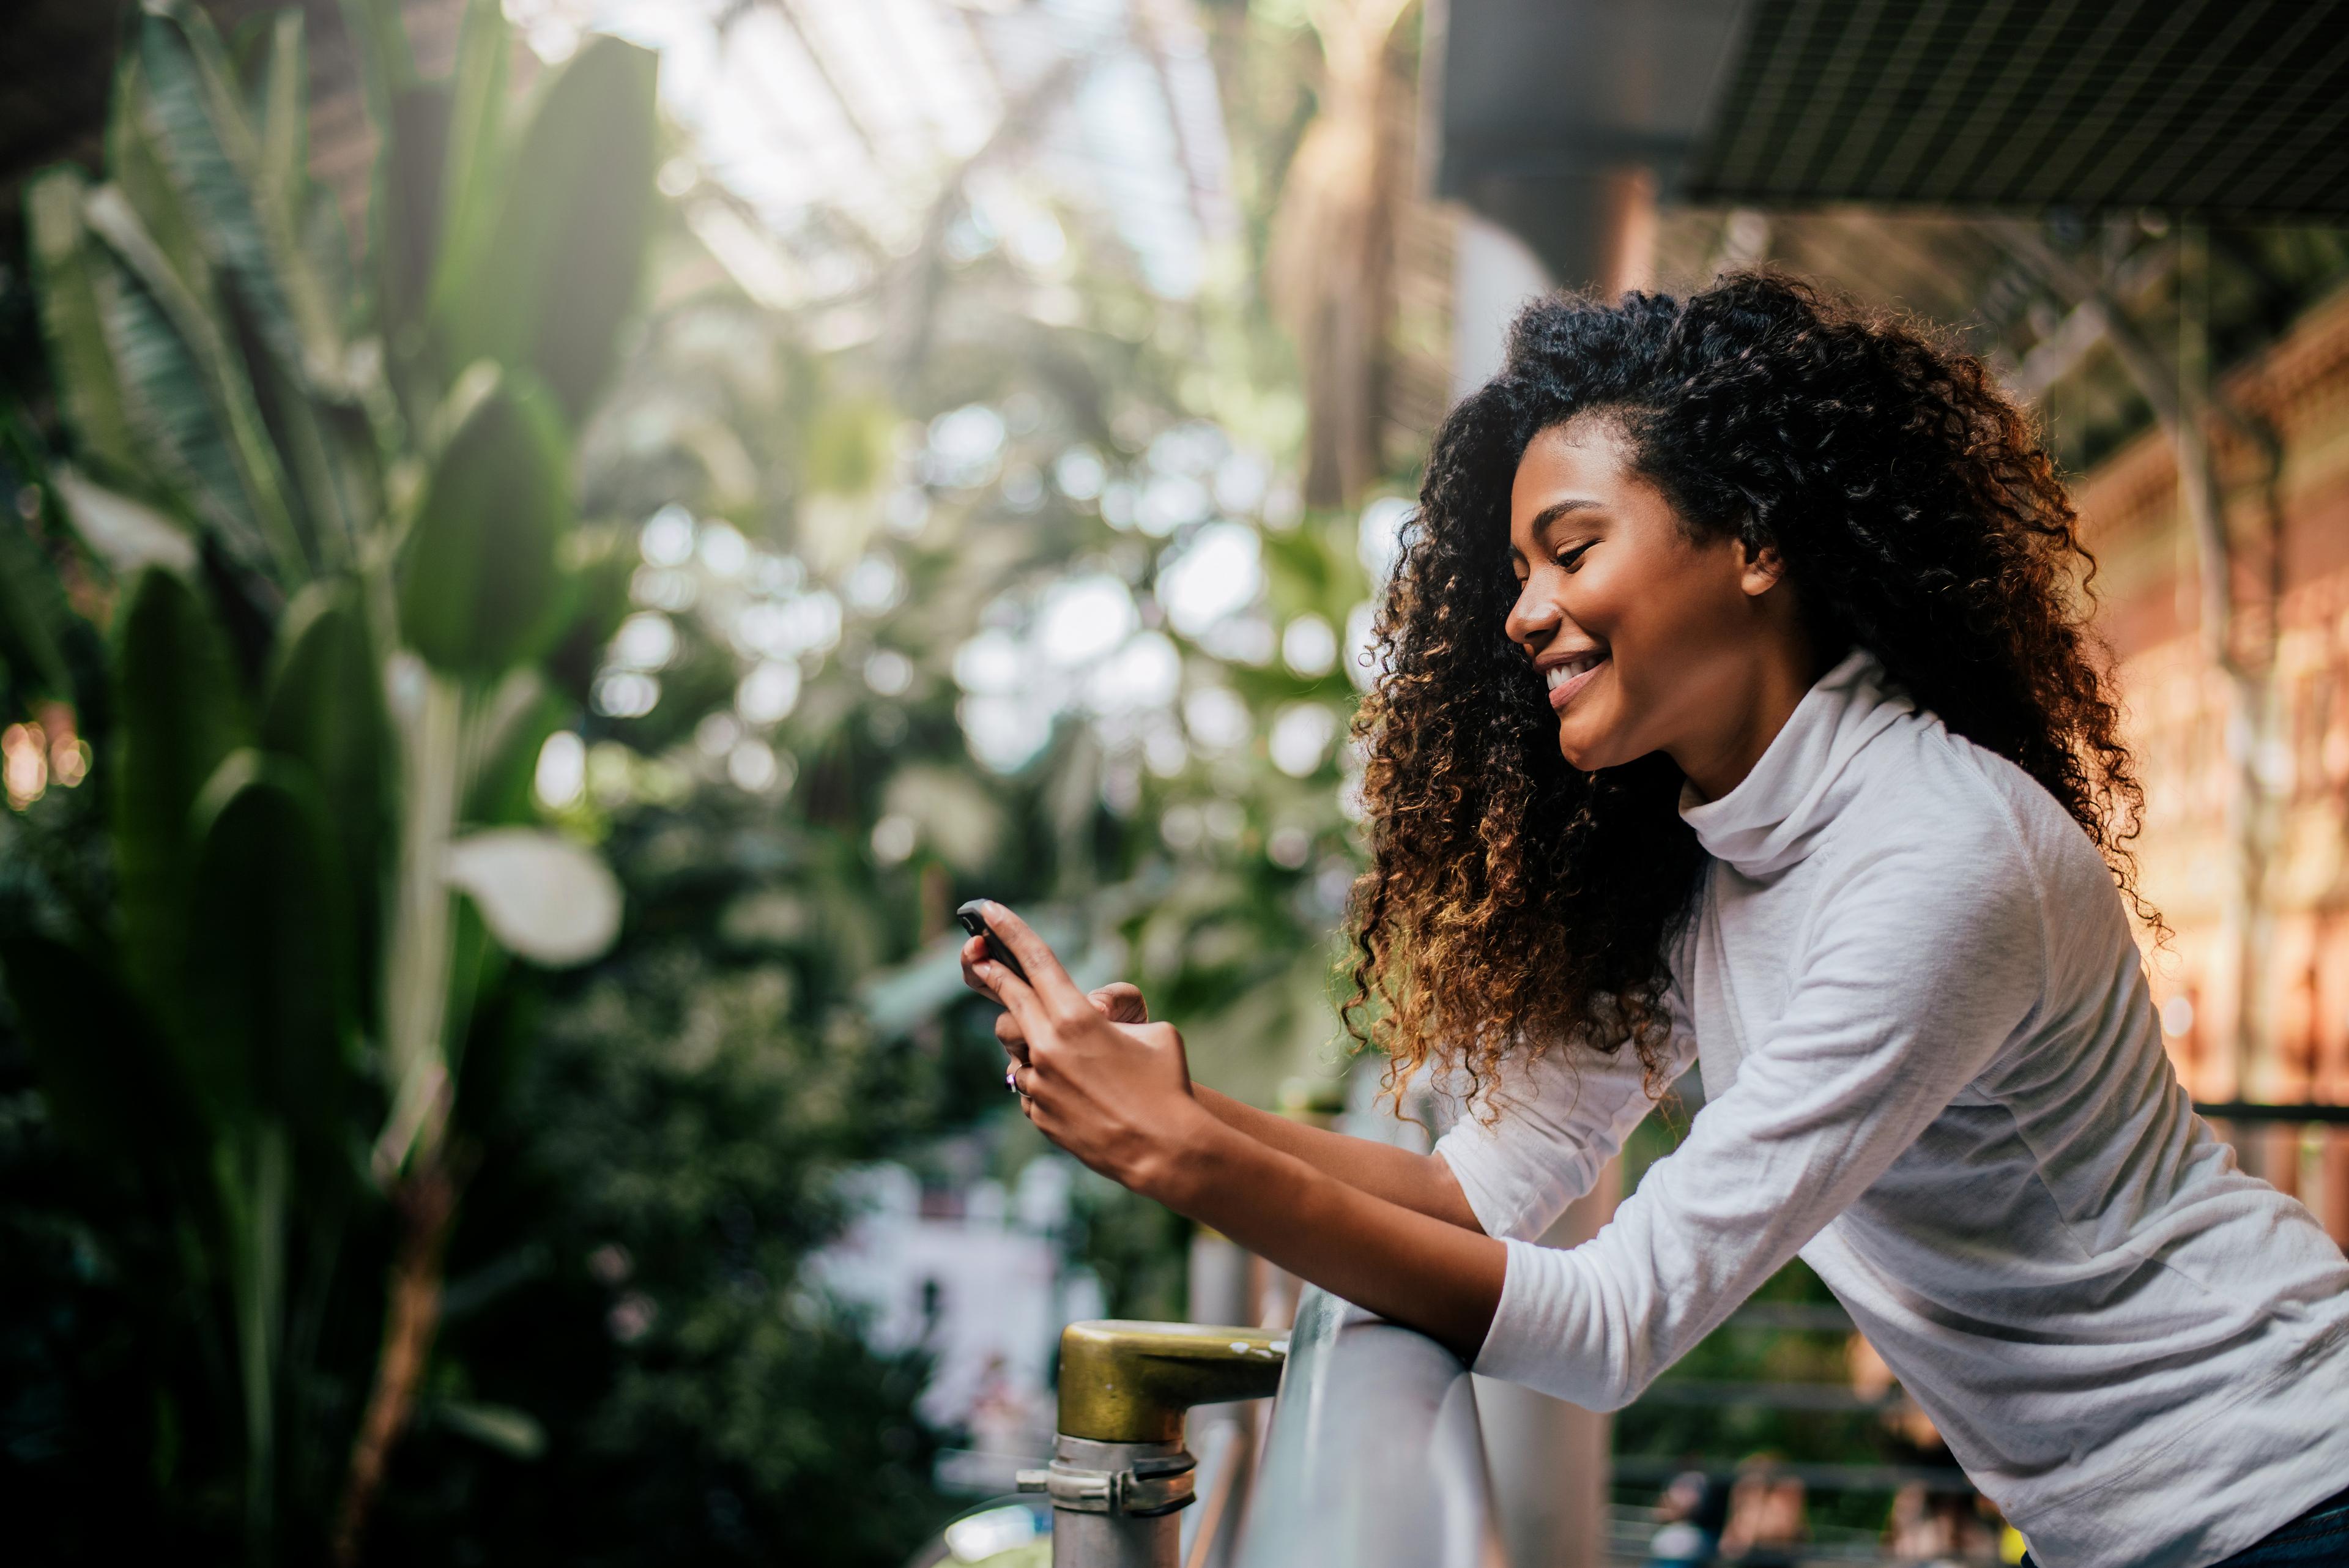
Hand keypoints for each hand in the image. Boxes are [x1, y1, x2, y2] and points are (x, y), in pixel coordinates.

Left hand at [958, 903, 1204, 1195]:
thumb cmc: (1168, 1083)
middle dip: (989, 972)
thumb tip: (1089, 1020)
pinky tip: (1081, 1096)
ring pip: (1018, 1049)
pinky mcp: (1037, 1114)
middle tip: (975, 955)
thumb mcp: (1153, 1031)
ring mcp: (1038, 1083)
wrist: (1166, 1150)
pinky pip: (1030, 1087)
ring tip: (1078, 1062)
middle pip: (1008, 998)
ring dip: (1036, 1045)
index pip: (1033, 959)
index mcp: (1076, 1017)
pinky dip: (1048, 1083)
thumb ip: (1113, 1015)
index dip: (1007, 930)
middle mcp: (1047, 1046)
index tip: (985, 910)